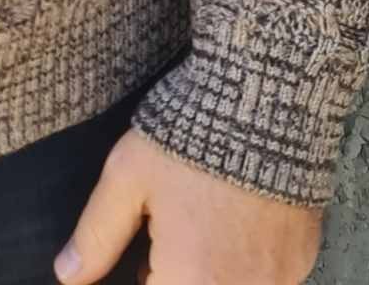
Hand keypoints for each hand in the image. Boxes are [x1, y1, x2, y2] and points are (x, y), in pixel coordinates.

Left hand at [53, 128, 323, 283]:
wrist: (264, 101)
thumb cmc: (187, 138)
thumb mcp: (127, 177)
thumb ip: (97, 236)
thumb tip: (67, 277)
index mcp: (192, 279)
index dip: (141, 276)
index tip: (139, 255)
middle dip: (171, 273)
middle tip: (162, 237)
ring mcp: (277, 281)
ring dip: (207, 271)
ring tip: (196, 226)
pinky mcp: (301, 262)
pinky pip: (264, 280)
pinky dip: (241, 265)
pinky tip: (232, 224)